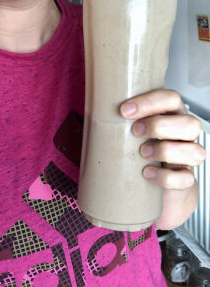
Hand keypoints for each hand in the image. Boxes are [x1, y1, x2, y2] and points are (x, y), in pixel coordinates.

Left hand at [119, 89, 205, 228]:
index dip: (150, 102)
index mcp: (170, 116)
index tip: (125, 110)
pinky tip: (147, 174)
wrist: (153, 187)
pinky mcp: (185, 181)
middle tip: (135, 131)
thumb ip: (120, 121)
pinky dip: (165, 177)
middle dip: (159, 126)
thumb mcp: (129, 132)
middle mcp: (184, 135)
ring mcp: (187, 159)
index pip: (171, 99)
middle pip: (190, 123)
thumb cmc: (139, 152)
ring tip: (143, 153)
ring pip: (195, 151)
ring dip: (166, 150)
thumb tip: (92, 111)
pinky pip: (185, 179)